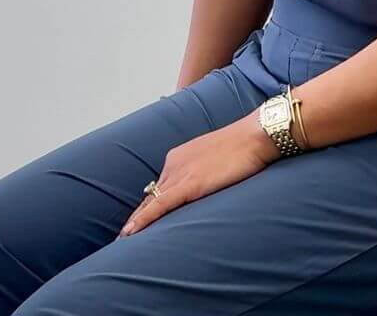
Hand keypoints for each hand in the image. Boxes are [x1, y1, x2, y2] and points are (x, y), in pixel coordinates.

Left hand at [118, 111, 279, 236]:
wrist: (252, 136)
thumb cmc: (241, 147)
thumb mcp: (216, 159)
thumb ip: (204, 172)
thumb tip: (203, 187)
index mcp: (179, 156)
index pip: (159, 186)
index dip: (148, 205)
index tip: (138, 220)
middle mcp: (173, 164)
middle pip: (151, 196)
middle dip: (138, 216)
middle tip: (124, 235)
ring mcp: (179, 174)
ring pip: (151, 203)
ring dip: (137, 222)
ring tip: (123, 239)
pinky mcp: (188, 185)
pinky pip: (159, 206)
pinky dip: (143, 220)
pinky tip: (131, 232)